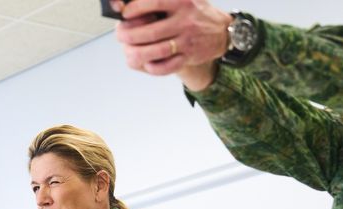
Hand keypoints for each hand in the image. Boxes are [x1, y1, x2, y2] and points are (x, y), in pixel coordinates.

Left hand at [114, 0, 230, 88]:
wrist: (221, 31)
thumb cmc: (194, 13)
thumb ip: (159, 0)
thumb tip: (127, 3)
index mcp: (182, 2)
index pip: (153, 3)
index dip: (134, 9)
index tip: (124, 14)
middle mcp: (186, 21)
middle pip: (150, 32)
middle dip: (129, 35)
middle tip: (120, 36)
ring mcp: (188, 40)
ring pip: (157, 51)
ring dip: (137, 53)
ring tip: (128, 50)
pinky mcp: (189, 57)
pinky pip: (166, 66)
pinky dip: (153, 67)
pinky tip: (146, 62)